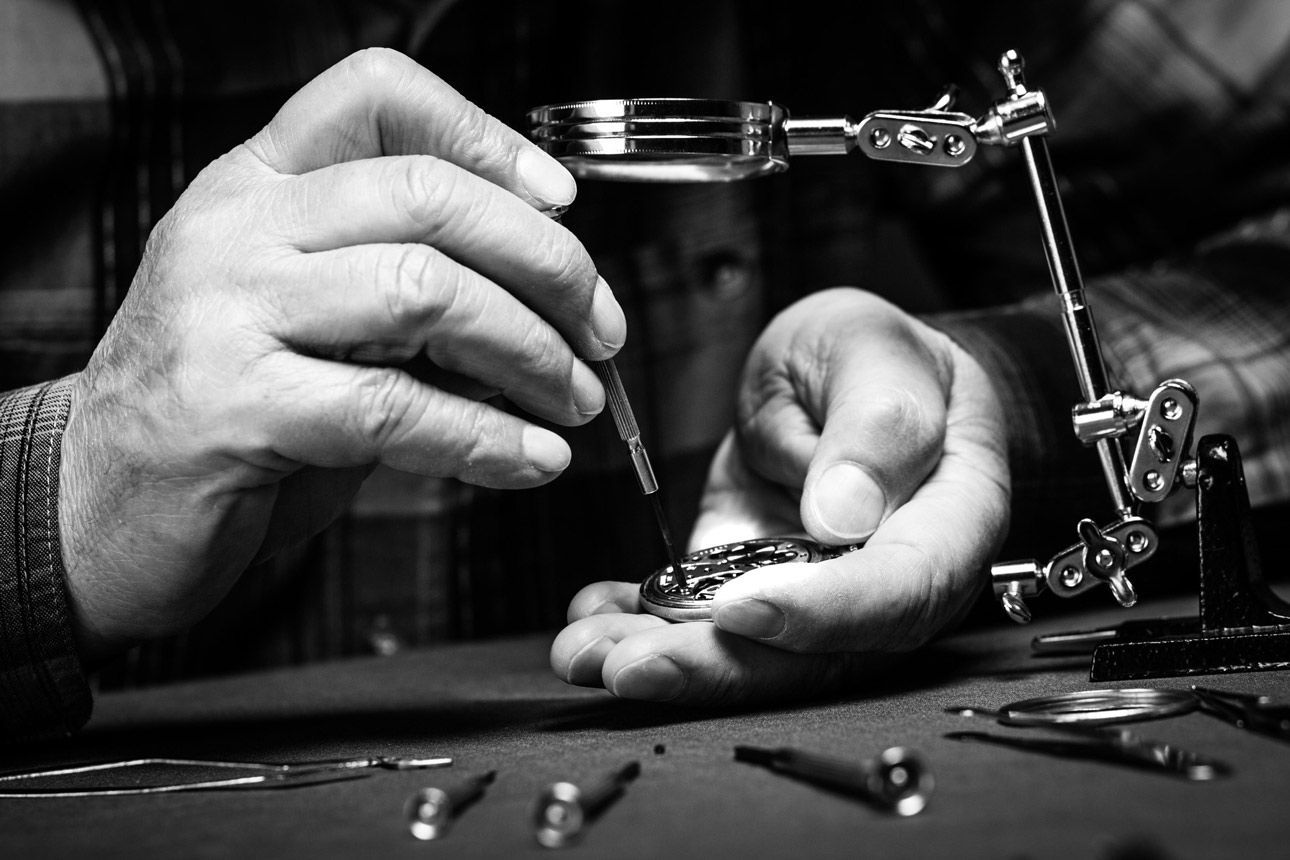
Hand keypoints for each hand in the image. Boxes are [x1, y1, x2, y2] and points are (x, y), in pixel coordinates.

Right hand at [59, 49, 624, 661]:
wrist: (101, 504)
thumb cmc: (229, 406)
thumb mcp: (306, 313)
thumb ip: (398, 278)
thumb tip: (547, 288)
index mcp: (257, 185)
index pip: (377, 97)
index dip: (488, 138)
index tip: (562, 205)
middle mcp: (237, 228)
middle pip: (431, 198)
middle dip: (549, 265)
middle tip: (601, 331)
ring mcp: (226, 312)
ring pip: (427, 295)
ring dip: (532, 354)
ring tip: (577, 401)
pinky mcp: (233, 407)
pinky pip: (396, 409)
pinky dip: (488, 438)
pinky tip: (533, 459)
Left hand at [551, 288, 1008, 704]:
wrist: (839, 374)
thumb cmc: (876, 358)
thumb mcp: (877, 353)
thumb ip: (878, 424)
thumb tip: (844, 514)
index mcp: (947, 523)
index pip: (899, 590)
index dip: (822, 614)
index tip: (742, 610)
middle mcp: (882, 583)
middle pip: (811, 652)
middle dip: (713, 666)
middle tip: (627, 665)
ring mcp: (811, 594)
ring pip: (744, 651)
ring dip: (659, 659)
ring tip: (581, 652)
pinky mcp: (749, 586)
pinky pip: (698, 619)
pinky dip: (639, 623)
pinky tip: (591, 615)